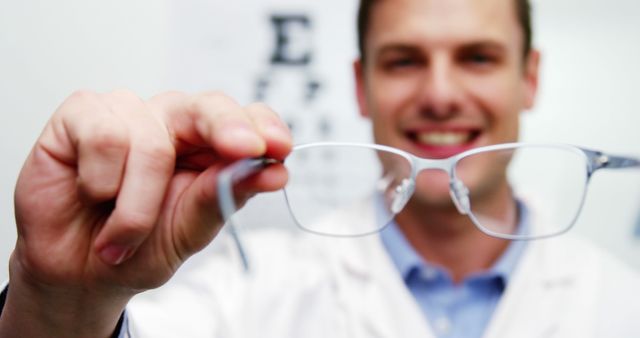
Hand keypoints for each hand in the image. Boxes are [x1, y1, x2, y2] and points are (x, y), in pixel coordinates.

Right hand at [2, 90, 291, 336]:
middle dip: (228, 129)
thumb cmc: (140, 248)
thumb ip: (224, 196)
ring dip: (138, 202)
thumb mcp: (190, 230)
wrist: (80, 273)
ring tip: (122, 233)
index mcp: (209, 146)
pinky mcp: (82, 114)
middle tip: (246, 150)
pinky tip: (94, 194)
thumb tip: (273, 172)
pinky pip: (105, 136)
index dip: (264, 127)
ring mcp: (129, 113)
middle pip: (208, 107)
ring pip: (151, 139)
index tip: (279, 149)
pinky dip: (102, 181)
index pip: (246, 120)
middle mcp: (173, 122)